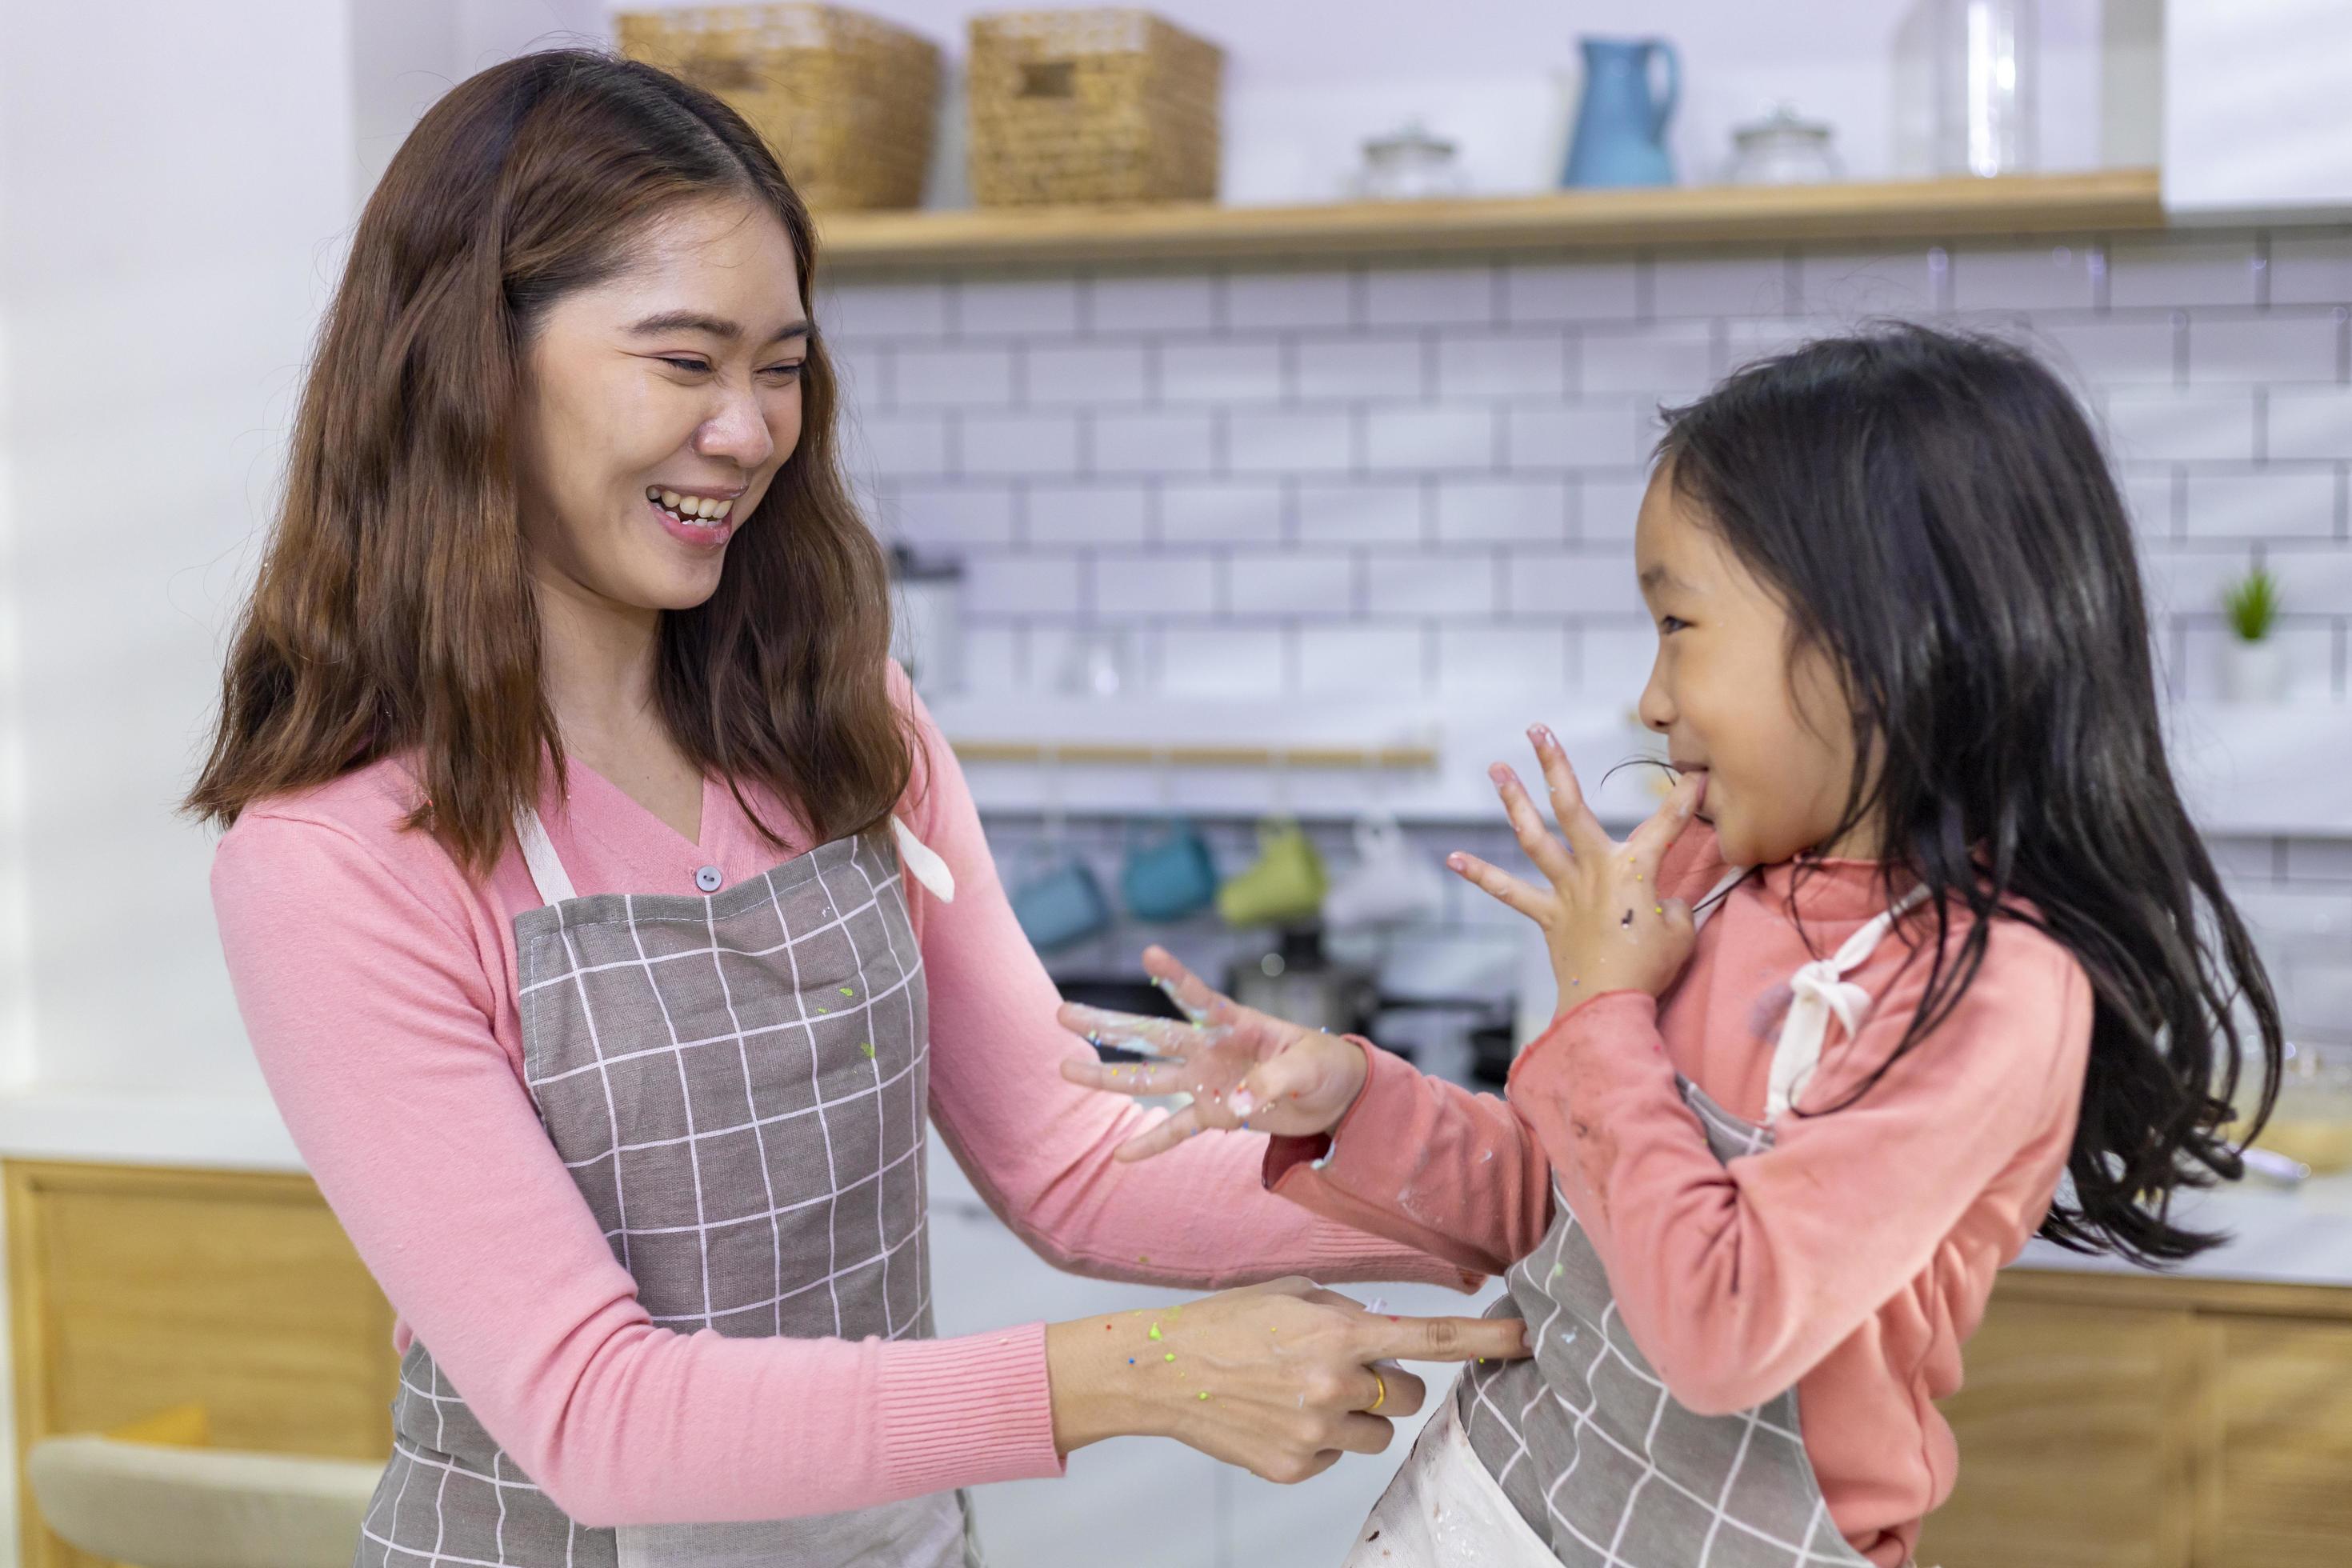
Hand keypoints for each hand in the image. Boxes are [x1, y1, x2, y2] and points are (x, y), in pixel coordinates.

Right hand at [1043, 1277, 1528, 1481]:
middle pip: (1410, 1396)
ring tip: (1305, 1393)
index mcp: (1336, 1331)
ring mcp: (1317, 1432)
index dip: (1485, 1338)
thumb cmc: (1226, 1324)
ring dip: (1358, 1414)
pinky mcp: (1299, 1467)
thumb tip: (1384, 1334)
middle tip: (1342, 1368)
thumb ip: (1346, 1312)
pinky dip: (1322, 1439)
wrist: (1163, 1372)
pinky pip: (1340, 1455)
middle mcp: (1334, 1384)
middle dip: (1388, 1383)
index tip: (1527, 1337)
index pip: (1429, 1339)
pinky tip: (1282, 1416)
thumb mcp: (1291, 1296)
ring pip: (1380, 1432)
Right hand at [1057, 946, 1369, 1159]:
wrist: (1336, 1096)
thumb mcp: (1310, 1066)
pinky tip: (1120, 1157)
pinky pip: (1176, 1129)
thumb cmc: (1326, 1065)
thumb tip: (1232, 1104)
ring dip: (1108, 1077)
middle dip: (1108, 1025)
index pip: (1199, 997)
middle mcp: (1210, 1049)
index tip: (1149, 954)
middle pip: (1151, 1035)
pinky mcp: (1214, 1114)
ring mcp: (1206, 1082)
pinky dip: (1151, 1143)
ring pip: (1149, 1079)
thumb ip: (1273, 1079)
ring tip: (1065, 1069)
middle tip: (1062, 1013)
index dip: (1175, 977)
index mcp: (1236, 1023)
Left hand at [1448, 724, 1708, 1014]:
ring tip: (1497, 768)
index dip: (1683, 800)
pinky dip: (1481, 875)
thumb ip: (1672, 903)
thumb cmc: (1650, 969)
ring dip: (1514, 800)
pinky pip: (1509, 892)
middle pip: (1571, 806)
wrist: (1608, 1005)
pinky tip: (1453, 858)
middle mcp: (1594, 869)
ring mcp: (1566, 890)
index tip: (1694, 775)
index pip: (1666, 825)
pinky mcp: (1547, 915)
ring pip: (1534, 837)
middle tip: (1537, 729)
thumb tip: (1661, 899)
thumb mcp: (1680, 930)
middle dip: (1554, 764)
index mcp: (1634, 869)